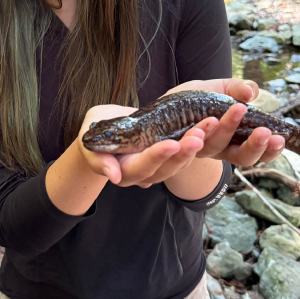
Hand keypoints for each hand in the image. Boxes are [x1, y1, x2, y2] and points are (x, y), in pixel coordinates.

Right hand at [77, 104, 207, 187]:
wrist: (104, 133)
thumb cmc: (93, 136)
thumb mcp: (89, 141)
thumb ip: (99, 159)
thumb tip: (113, 176)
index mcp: (125, 173)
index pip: (143, 167)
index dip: (157, 157)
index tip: (170, 144)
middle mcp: (145, 175)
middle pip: (168, 168)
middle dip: (184, 151)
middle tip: (197, 135)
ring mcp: (160, 167)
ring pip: (182, 161)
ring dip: (197, 144)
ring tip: (208, 124)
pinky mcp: (171, 156)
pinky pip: (188, 150)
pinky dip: (201, 137)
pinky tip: (210, 123)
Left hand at [162, 78, 284, 166]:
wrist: (166, 102)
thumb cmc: (200, 98)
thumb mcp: (223, 88)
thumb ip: (239, 88)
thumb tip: (250, 92)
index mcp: (236, 141)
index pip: (259, 153)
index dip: (270, 150)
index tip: (280, 138)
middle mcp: (219, 149)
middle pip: (241, 157)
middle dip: (255, 146)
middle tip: (264, 132)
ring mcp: (198, 148)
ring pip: (214, 146)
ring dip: (227, 129)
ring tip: (237, 110)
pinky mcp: (178, 144)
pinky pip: (188, 142)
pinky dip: (199, 131)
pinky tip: (208, 119)